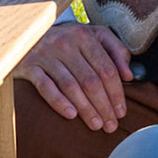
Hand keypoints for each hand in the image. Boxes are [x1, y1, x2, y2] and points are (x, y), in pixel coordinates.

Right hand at [14, 21, 131, 129]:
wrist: (29, 31)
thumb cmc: (69, 38)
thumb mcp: (94, 35)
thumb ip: (116, 50)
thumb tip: (129, 75)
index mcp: (84, 35)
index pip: (106, 69)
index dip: (116, 93)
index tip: (121, 112)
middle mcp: (64, 43)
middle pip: (90, 80)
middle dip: (103, 106)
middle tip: (111, 126)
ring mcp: (45, 54)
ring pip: (70, 86)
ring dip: (86, 109)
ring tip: (96, 125)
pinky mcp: (29, 66)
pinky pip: (45, 87)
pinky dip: (58, 102)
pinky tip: (71, 115)